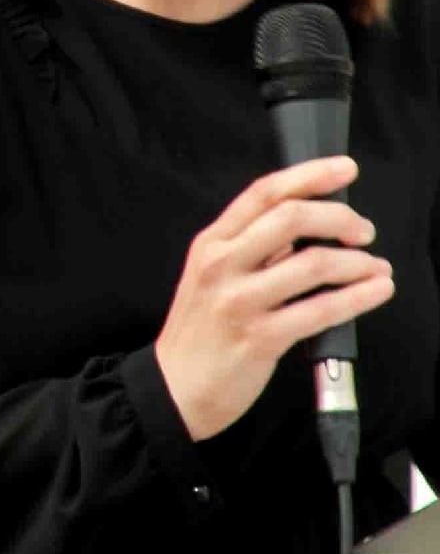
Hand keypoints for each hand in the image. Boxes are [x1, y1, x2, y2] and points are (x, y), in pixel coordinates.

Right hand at [154, 156, 393, 441]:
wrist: (177, 385)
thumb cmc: (201, 330)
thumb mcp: (211, 276)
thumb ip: (252, 249)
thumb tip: (305, 226)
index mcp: (211, 243)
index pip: (263, 193)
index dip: (309, 175)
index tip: (343, 169)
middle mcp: (222, 264)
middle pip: (289, 218)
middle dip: (339, 218)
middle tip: (363, 231)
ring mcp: (240, 300)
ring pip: (311, 264)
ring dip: (357, 263)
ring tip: (376, 267)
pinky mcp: (261, 337)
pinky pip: (320, 310)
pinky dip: (358, 298)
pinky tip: (376, 292)